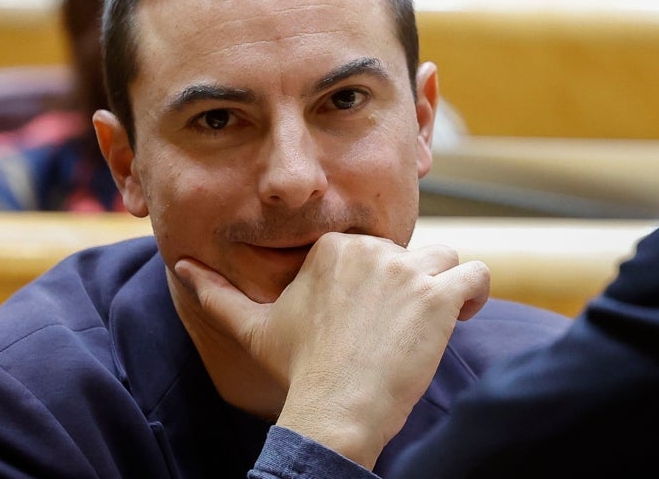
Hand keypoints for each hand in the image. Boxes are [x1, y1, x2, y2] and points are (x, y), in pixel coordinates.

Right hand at [174, 232, 490, 467]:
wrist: (334, 409)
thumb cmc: (298, 371)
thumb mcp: (254, 328)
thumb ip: (217, 294)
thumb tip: (181, 267)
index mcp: (333, 248)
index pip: (375, 248)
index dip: (380, 281)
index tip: (373, 317)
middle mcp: (370, 250)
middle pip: (410, 253)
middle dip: (410, 286)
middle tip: (398, 330)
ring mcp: (406, 271)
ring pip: (445, 258)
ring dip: (445, 285)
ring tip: (436, 320)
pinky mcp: (438, 296)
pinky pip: (475, 274)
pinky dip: (476, 292)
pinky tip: (464, 315)